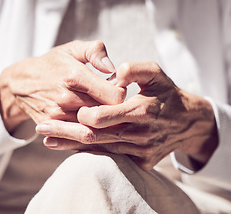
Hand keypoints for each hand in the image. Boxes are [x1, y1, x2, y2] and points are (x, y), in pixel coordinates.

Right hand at [0, 40, 125, 135]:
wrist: (21, 84)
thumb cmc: (54, 64)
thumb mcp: (73, 49)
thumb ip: (96, 52)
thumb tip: (113, 69)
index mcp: (74, 76)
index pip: (115, 96)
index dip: (121, 92)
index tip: (117, 88)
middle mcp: (66, 98)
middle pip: (106, 114)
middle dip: (113, 109)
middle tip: (110, 101)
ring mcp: (58, 116)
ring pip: (94, 128)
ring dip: (102, 123)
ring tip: (100, 111)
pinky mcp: (52, 128)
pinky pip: (78, 137)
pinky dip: (88, 131)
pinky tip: (89, 122)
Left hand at [37, 62, 217, 169]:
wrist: (188, 123)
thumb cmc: (168, 93)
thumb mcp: (157, 73)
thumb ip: (136, 69)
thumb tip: (114, 72)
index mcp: (142, 110)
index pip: (102, 117)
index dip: (80, 114)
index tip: (65, 108)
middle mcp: (140, 134)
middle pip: (94, 137)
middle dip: (64, 133)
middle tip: (41, 129)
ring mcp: (140, 150)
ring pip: (99, 150)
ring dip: (71, 145)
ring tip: (47, 140)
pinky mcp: (142, 161)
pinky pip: (110, 158)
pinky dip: (89, 153)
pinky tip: (69, 148)